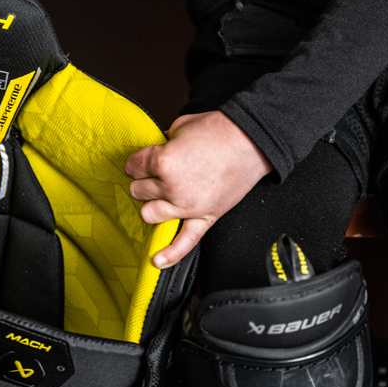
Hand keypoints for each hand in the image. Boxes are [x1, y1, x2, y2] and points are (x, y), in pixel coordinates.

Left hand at [125, 111, 273, 266]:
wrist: (254, 141)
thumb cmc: (221, 131)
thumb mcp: (182, 126)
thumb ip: (163, 143)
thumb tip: (156, 150)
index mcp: (165, 162)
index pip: (133, 167)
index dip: (135, 161)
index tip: (140, 161)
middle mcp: (173, 188)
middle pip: (138, 191)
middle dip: (143, 180)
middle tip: (153, 173)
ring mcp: (188, 206)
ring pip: (149, 214)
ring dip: (150, 205)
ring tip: (158, 197)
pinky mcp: (205, 217)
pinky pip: (185, 242)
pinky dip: (170, 254)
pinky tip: (157, 260)